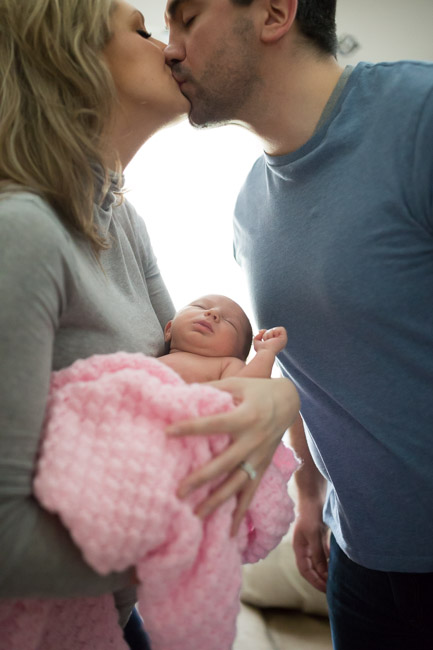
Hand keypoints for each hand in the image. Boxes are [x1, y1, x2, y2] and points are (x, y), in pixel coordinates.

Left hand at [166, 377, 299, 534]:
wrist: (290, 401)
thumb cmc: (258, 389)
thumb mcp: (237, 383)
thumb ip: (212, 388)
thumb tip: (181, 391)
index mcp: (245, 416)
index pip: (213, 424)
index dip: (190, 427)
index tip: (167, 432)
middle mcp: (253, 440)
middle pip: (224, 463)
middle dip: (201, 479)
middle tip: (178, 492)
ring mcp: (259, 457)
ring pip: (237, 483)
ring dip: (217, 501)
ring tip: (196, 515)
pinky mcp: (262, 467)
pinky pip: (251, 493)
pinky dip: (241, 513)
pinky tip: (230, 533)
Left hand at [253, 327, 287, 354]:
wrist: (265, 352)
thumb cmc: (261, 350)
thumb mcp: (257, 342)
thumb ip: (258, 336)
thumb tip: (261, 331)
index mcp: (274, 344)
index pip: (270, 334)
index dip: (265, 334)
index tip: (262, 338)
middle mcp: (279, 342)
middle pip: (271, 330)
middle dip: (266, 334)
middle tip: (266, 341)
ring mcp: (282, 340)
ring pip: (275, 329)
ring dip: (269, 333)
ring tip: (269, 340)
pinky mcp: (284, 338)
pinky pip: (281, 328)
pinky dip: (275, 331)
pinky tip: (274, 338)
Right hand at [292, 500, 329, 592]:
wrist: (313, 496)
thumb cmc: (311, 514)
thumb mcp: (314, 535)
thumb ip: (318, 554)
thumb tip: (323, 573)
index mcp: (299, 548)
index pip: (305, 570)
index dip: (314, 581)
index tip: (326, 589)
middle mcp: (304, 547)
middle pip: (311, 568)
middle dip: (320, 579)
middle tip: (332, 588)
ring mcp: (311, 542)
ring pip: (318, 561)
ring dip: (325, 570)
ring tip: (335, 580)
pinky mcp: (318, 536)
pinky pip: (323, 553)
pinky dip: (329, 560)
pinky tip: (336, 565)